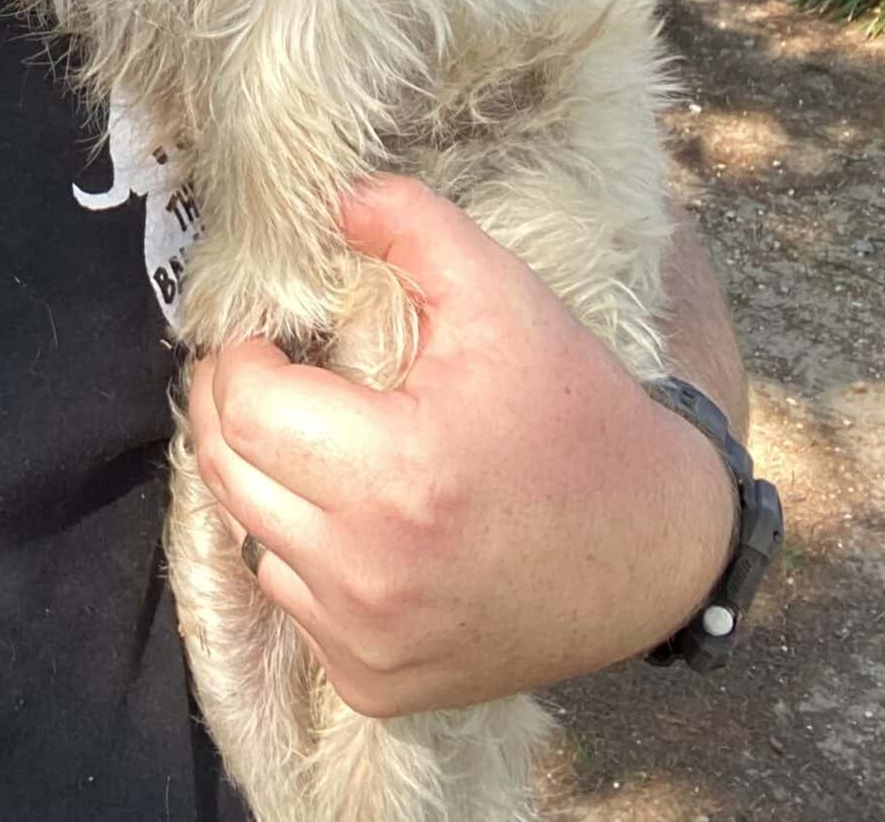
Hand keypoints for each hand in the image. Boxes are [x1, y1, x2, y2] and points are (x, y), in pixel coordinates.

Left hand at [187, 175, 737, 716]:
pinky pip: (295, 607)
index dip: (241, 355)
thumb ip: (411, 224)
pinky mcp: (378, 687)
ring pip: (252, 541)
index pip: (245, 408)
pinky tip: (351, 515)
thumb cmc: (576, 412)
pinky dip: (303, 556)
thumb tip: (333, 198)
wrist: (657, 549)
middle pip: (227, 475)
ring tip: (311, 437)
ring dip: (265, 483)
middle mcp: (371, 575)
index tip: (271, 333)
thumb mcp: (502, 293)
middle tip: (263, 369)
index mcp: (397, 476)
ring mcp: (370, 644)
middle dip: (229, 410)